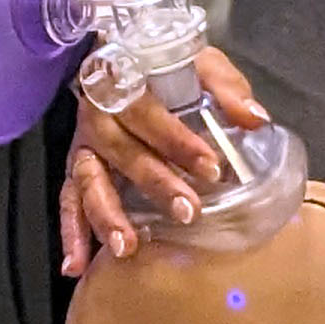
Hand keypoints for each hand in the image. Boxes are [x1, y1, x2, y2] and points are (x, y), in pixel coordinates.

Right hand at [56, 48, 268, 274]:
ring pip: (88, 181)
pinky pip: (68, 202)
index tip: (211, 168)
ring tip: (126, 248)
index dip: (177, 140)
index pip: (147, 111)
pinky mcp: (76, 170)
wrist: (118, 57)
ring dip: (106, 215)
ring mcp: (84, 146)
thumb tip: (256, 119)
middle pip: (121, 150)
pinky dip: (70, 234)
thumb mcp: (198, 63)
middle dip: (154, 183)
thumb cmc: (162, 67)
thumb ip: (226, 88)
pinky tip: (76, 266)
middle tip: (187, 211)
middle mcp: (98, 115)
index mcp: (125, 83)